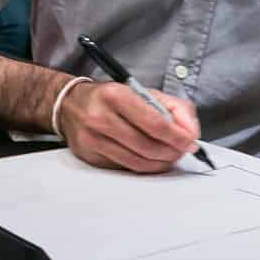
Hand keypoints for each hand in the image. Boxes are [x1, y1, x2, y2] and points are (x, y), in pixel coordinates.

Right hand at [61, 81, 201, 172]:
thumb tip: (191, 132)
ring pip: (137, 162)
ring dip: (160, 162)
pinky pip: (125, 168)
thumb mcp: (141, 91)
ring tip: (170, 156)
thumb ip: (173, 107)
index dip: (177, 136)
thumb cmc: (109, 97)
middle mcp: (100, 117)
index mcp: (115, 95)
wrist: (68, 104)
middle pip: (147, 146)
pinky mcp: (90, 156)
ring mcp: (93, 139)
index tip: (190, 142)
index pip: (154, 123)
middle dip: (172, 152)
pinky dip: (143, 166)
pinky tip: (150, 159)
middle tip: (182, 150)